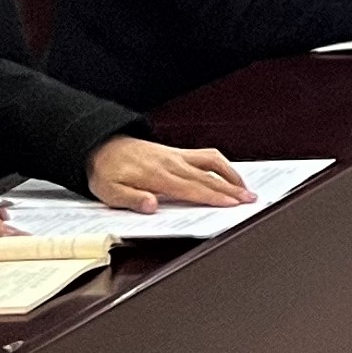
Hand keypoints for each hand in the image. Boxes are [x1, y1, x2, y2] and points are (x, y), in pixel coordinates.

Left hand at [85, 137, 253, 211]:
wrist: (101, 147)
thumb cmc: (105, 172)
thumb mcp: (108, 192)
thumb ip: (131, 199)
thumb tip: (151, 205)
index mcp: (156, 176)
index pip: (191, 188)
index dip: (213, 197)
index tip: (231, 203)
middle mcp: (171, 164)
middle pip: (207, 177)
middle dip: (231, 189)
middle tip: (250, 199)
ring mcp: (177, 156)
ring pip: (212, 163)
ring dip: (231, 175)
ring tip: (246, 188)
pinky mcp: (178, 152)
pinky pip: (206, 155)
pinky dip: (222, 165)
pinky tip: (229, 174)